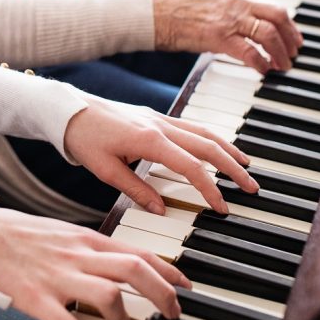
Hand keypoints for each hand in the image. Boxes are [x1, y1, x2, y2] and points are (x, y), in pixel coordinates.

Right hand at [0, 206, 190, 319]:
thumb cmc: (17, 236)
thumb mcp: (61, 232)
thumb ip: (89, 247)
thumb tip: (118, 260)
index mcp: (85, 238)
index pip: (138, 250)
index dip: (169, 269)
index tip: (185, 284)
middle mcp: (77, 255)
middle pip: (135, 268)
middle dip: (163, 292)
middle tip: (172, 312)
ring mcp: (58, 276)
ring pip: (110, 293)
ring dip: (128, 318)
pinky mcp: (36, 298)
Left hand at [63, 96, 259, 215]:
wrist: (67, 109)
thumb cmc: (83, 137)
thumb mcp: (105, 170)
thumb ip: (137, 190)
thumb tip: (162, 210)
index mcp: (150, 140)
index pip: (191, 167)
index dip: (210, 189)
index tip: (222, 207)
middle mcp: (160, 125)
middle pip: (208, 146)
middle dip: (233, 168)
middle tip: (251, 187)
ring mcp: (159, 118)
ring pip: (204, 132)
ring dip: (227, 148)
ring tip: (245, 165)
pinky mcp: (154, 116)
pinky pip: (191, 126)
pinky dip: (210, 137)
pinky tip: (217, 146)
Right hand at [153, 0, 301, 71]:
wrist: (156, 13)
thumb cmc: (179, 10)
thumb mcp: (212, 0)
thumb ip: (233, 8)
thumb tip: (250, 23)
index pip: (273, 6)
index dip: (289, 25)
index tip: (293, 38)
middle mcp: (237, 3)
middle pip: (278, 17)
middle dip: (291, 38)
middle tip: (294, 53)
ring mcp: (228, 20)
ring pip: (268, 34)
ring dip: (280, 53)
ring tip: (282, 66)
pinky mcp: (218, 37)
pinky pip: (249, 51)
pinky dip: (261, 63)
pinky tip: (263, 70)